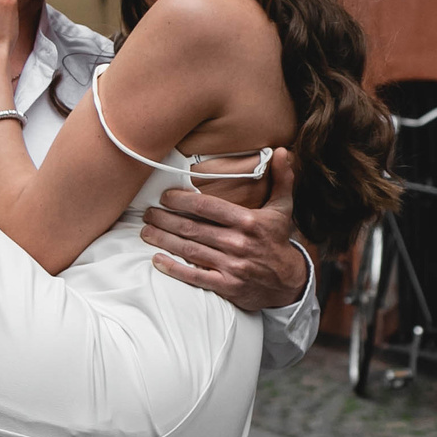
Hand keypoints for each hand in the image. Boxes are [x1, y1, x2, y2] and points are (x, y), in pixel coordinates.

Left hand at [143, 150, 313, 311]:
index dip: (183, 200)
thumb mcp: (283, 208)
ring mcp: (232, 266)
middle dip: (165, 219)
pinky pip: (195, 276)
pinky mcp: (227, 286)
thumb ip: (281, 178)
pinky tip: (157, 259)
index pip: (208, 206)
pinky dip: (174, 268)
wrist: (290, 283)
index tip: (166, 197)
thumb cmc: (278, 241)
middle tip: (148, 213)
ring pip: (190, 249)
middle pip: (193, 227)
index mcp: (248, 221)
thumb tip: (280, 150)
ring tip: (146, 231)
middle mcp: (238, 243)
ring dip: (164, 239)